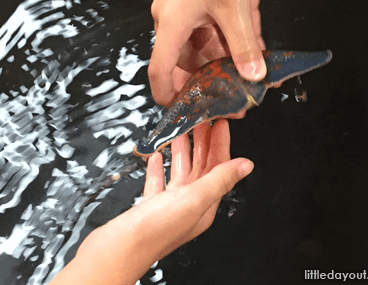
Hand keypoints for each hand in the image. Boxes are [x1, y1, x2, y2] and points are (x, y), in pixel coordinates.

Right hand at [50, 120, 252, 284]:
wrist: (121, 246)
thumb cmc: (156, 228)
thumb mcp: (194, 198)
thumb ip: (220, 179)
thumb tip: (246, 165)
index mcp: (204, 205)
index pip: (219, 168)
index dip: (221, 144)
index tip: (221, 123)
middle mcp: (189, 206)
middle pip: (200, 168)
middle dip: (202, 142)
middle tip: (201, 120)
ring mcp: (169, 206)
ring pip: (180, 172)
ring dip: (181, 150)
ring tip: (181, 131)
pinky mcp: (149, 206)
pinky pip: (158, 182)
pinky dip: (159, 167)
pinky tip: (156, 156)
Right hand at [149, 0, 265, 106]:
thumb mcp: (236, 10)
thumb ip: (244, 45)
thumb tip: (254, 76)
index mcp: (171, 23)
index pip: (159, 69)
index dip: (165, 93)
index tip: (176, 110)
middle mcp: (168, 18)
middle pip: (178, 59)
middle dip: (199, 79)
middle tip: (221, 97)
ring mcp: (176, 9)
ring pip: (190, 46)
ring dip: (210, 60)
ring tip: (235, 76)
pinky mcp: (186, 1)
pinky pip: (198, 30)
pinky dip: (215, 42)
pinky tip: (237, 51)